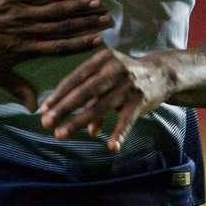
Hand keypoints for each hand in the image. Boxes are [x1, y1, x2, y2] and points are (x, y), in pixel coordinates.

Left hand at [0, 0, 111, 109]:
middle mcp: (28, 30)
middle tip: (107, 18)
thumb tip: (33, 107)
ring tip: (96, 3)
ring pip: (54, 9)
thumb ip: (17, 88)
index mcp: (27, 49)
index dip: (80, 44)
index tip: (100, 41)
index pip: (60, 47)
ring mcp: (21, 12)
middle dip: (87, 23)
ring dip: (76, 6)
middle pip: (63, 27)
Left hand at [39, 48, 172, 151]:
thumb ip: (94, 99)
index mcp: (101, 59)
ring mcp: (128, 85)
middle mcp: (114, 69)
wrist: (162, 73)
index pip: (74, 78)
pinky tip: (111, 146)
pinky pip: (127, 119)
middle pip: (83, 91)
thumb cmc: (126, 77)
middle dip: (62, 108)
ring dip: (79, 122)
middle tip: (45, 122)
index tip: (43, 109)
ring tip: (61, 134)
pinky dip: (119, 133)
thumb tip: (89, 129)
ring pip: (99, 106)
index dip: (58, 95)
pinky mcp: (141, 100)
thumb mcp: (107, 79)